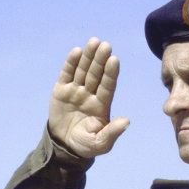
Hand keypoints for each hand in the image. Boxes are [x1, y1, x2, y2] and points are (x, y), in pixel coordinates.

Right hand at [48, 37, 129, 157]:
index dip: (111, 73)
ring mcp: (76, 91)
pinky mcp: (61, 90)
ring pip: (83, 71)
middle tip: (106, 45)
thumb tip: (127, 121)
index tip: (114, 60)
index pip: (108, 86)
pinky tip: (77, 51)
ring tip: (94, 42)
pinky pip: (67, 74)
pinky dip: (71, 63)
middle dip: (101, 60)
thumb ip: (112, 132)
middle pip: (96, 74)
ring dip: (88, 57)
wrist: (64, 146)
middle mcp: (91, 94)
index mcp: (102, 105)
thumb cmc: (86, 145)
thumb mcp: (101, 143)